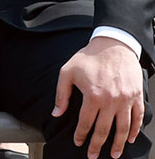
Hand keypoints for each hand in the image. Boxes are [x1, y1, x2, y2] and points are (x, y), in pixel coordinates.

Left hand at [54, 37, 144, 158]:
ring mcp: (126, 100)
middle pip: (104, 129)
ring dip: (118, 143)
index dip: (81, 134)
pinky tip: (130, 139)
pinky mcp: (136, 96)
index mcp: (93, 96)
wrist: (113, 45)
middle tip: (93, 156)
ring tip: (113, 154)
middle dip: (97, 145)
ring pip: (123, 128)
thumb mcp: (67, 72)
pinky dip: (134, 130)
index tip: (77, 142)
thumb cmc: (88, 58)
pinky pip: (137, 117)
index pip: (86, 122)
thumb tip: (56, 114)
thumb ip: (61, 95)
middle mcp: (111, 101)